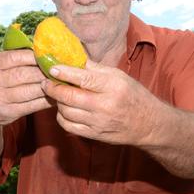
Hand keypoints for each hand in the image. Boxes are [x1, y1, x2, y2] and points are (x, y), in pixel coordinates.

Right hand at [0, 49, 54, 125]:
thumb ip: (17, 56)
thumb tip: (45, 48)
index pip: (16, 57)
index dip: (35, 56)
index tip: (49, 56)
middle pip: (24, 74)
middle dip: (44, 72)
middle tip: (60, 70)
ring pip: (30, 91)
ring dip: (48, 87)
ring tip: (60, 82)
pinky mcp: (8, 112)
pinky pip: (32, 105)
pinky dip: (46, 100)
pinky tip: (55, 96)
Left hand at [42, 60, 158, 145]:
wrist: (148, 124)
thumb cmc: (133, 95)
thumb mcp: (119, 76)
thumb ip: (95, 68)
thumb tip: (73, 59)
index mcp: (113, 87)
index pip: (84, 79)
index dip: (64, 73)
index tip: (52, 69)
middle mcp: (105, 105)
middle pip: (70, 97)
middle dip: (53, 89)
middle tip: (46, 83)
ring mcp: (98, 122)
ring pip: (66, 112)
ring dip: (57, 102)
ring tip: (57, 94)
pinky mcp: (94, 135)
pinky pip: (68, 126)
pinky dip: (61, 117)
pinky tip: (64, 110)